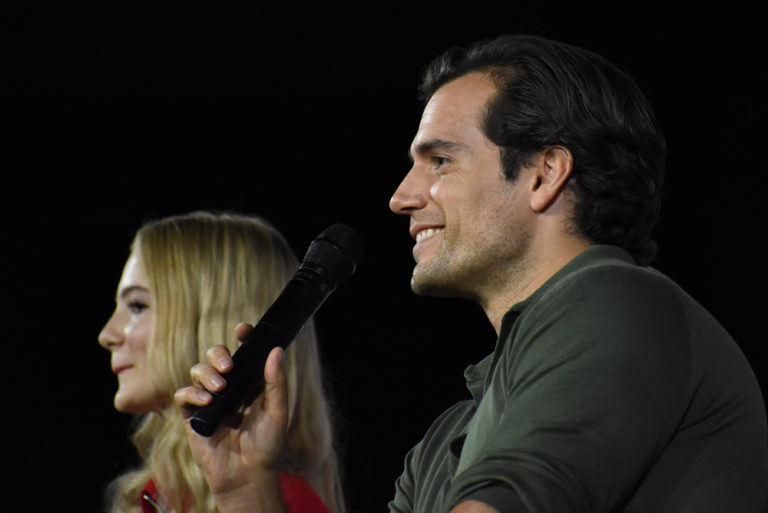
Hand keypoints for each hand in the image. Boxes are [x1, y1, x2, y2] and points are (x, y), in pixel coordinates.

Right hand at [174, 323, 288, 510]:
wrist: (248, 474)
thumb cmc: (267, 445)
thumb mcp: (278, 411)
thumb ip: (276, 382)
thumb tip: (276, 350)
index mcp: (249, 382)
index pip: (243, 353)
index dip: (242, 337)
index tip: (243, 329)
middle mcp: (228, 387)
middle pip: (215, 356)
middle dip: (218, 354)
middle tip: (228, 366)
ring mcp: (209, 400)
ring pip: (198, 371)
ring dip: (206, 374)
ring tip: (220, 387)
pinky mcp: (193, 415)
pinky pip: (183, 394)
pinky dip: (191, 393)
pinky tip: (205, 400)